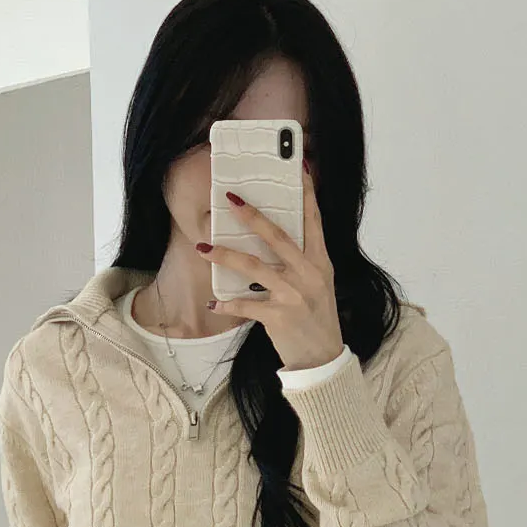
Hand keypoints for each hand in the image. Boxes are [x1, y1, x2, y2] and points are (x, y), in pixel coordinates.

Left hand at [199, 162, 344, 370]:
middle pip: (277, 236)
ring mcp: (293, 294)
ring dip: (225, 256)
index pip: (313, 220)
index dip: (306, 193)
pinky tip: (214, 304)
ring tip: (204, 248)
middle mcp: (308, 273)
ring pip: (253, 267)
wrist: (322, 357)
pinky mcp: (278, 316)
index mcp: (320, 261)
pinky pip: (245, 305)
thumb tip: (276, 235)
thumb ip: (303, 259)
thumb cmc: (317, 317)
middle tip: (230, 200)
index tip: (298, 169)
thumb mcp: (318, 283)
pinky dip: (227, 304)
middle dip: (252, 216)